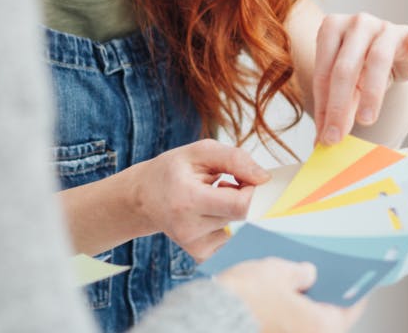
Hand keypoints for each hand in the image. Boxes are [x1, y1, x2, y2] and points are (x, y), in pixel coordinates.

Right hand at [125, 139, 267, 260]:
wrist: (143, 198)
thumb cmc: (172, 171)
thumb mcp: (199, 152)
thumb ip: (235, 159)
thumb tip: (264, 178)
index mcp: (187, 200)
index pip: (240, 206)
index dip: (251, 190)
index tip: (242, 178)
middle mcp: (189, 229)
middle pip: (242, 217)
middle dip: (243, 198)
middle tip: (225, 184)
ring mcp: (194, 246)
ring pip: (239, 228)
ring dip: (234, 211)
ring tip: (213, 198)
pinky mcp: (199, 254)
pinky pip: (231, 240)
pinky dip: (228, 225)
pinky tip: (211, 214)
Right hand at [215, 258, 366, 332]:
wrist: (209, 318)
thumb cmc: (246, 299)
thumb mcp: (279, 271)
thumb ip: (300, 271)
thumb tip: (307, 273)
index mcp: (322, 326)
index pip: (351, 306)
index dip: (353, 286)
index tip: (356, 275)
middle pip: (325, 313)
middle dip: (321, 292)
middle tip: (319, 271)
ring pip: (303, 319)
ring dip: (300, 301)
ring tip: (292, 277)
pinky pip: (285, 324)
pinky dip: (284, 310)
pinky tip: (274, 291)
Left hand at [312, 12, 407, 145]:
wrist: (388, 53)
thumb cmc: (359, 69)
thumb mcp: (344, 87)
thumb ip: (333, 109)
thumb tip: (321, 144)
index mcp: (332, 28)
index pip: (324, 73)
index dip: (324, 106)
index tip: (325, 135)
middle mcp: (358, 23)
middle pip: (346, 66)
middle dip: (340, 104)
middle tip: (337, 135)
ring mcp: (387, 27)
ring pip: (378, 58)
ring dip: (371, 92)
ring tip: (367, 120)